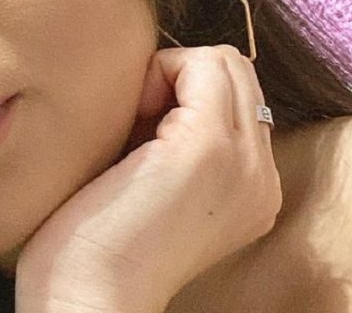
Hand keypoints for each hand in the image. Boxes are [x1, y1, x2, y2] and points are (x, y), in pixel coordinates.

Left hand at [15, 46, 281, 312]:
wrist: (88, 301)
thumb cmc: (96, 249)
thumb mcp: (156, 188)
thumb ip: (174, 142)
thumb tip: (157, 84)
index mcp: (252, 190)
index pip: (238, 98)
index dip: (182, 93)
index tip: (135, 128)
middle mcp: (263, 176)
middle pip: (237, 72)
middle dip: (179, 76)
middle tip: (131, 120)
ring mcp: (243, 160)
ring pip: (224, 62)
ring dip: (169, 74)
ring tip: (129, 125)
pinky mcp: (208, 146)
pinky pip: (202, 63)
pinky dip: (157, 73)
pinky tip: (125, 121)